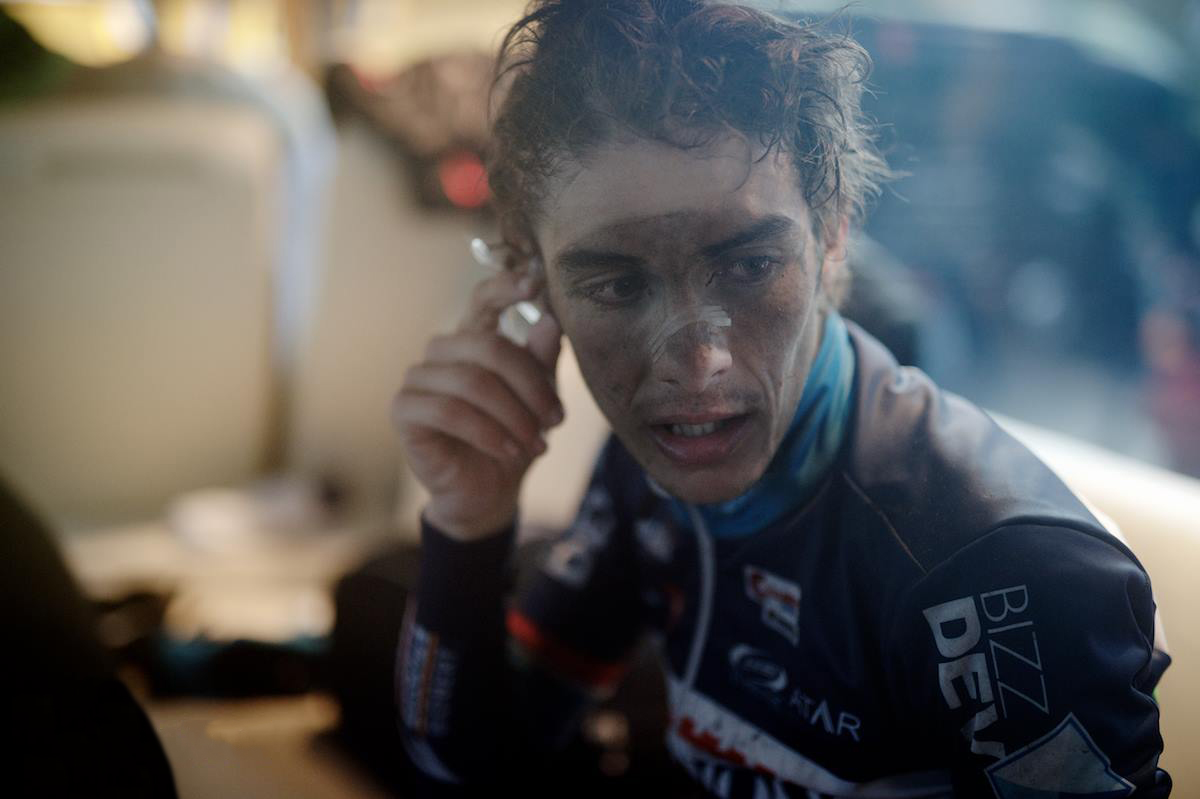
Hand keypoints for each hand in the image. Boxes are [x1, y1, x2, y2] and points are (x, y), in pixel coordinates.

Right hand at [393, 270, 562, 540]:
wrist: (488, 491)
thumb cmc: (512, 438)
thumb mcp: (537, 399)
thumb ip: (542, 361)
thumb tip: (550, 321)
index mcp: (472, 339)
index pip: (482, 299)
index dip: (505, 286)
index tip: (535, 283)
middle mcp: (442, 352)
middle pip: (488, 346)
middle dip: (531, 385)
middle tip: (557, 419)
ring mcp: (418, 379)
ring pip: (472, 382)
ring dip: (513, 416)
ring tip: (537, 443)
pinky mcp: (404, 411)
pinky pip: (450, 412)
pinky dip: (487, 433)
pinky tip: (509, 450)